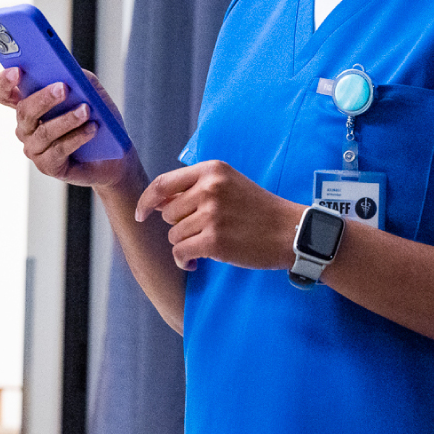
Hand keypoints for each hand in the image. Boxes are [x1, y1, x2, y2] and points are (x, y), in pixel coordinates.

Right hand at [0, 68, 138, 189]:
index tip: (16, 70)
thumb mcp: (90, 92)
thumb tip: (68, 72)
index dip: (4, 82)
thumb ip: (78, 78)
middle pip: (24, 111)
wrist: (113, 155)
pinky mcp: (48, 166)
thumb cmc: (97, 119)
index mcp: (29, 104)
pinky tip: (92, 128)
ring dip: (67, 119)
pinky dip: (76, 137)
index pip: (3, 93)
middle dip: (43, 98)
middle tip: (63, 88)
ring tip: (86, 110)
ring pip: (43, 132)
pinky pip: (58, 150)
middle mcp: (26, 127)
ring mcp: (34, 148)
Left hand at [135, 161, 304, 270]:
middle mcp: (209, 189)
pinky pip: (181, 253)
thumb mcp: (229, 184)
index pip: (163, 184)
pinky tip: (197, 262)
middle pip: (167, 214)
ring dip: (185, 244)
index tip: (141, 214)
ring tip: (207, 245)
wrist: (291, 231)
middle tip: (203, 231)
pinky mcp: (214, 240)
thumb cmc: (260, 210)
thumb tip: (157, 202)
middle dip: (179, 226)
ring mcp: (211, 215)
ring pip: (174, 235)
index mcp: (212, 170)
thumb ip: (196, 187)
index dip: (146, 201)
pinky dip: (185, 261)